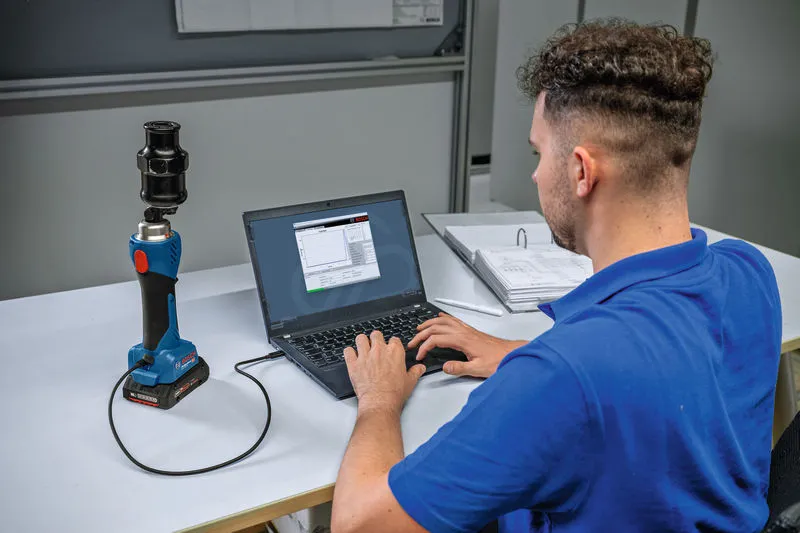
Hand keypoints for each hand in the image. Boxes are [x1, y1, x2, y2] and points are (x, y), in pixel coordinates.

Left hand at [344, 331, 426, 412]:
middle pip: (376, 335)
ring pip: (360, 339)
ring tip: (363, 348)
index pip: (394, 339)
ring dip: (362, 342)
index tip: (391, 349)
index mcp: (394, 352)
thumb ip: (415, 372)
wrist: (380, 402)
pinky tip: (352, 356)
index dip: (392, 344)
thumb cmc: (395, 393)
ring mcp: (365, 356)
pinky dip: (349, 352)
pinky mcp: (353, 364)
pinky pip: (348, 351)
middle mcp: (379, 350)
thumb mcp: (410, 381)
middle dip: (376, 339)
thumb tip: (420, 368)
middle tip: (376, 347)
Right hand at [408, 313, 525, 377]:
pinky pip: (453, 320)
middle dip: (422, 334)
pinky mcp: (470, 331)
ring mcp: (467, 330)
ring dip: (429, 323)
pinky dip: (443, 318)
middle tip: (413, 342)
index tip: (419, 354)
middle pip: (436, 328)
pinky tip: (439, 317)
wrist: (511, 354)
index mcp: (463, 340)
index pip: (436, 340)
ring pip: (443, 321)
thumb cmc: (498, 360)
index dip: (424, 347)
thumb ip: (460, 368)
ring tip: (419, 328)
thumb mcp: (478, 369)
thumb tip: (445, 367)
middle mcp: (463, 332)